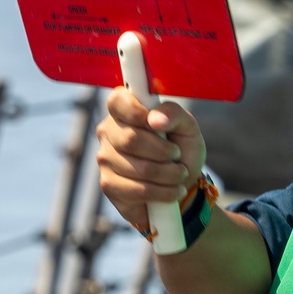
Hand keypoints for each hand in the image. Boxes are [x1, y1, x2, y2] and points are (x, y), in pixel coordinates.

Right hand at [97, 87, 206, 230]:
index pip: (117, 101)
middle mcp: (109, 131)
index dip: (135, 111)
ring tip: (179, 173)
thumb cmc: (182, 147)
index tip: (157, 123)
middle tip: (177, 155)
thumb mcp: (187, 127)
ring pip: (138, 168)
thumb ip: (174, 114)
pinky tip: (173, 190)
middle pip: (131, 139)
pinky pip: (137, 190)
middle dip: (164, 151)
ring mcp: (105, 159)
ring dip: (168, 174)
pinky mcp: (109, 185)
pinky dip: (163, 192)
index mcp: (124, 109)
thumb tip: (155, 119)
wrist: (182, 183)